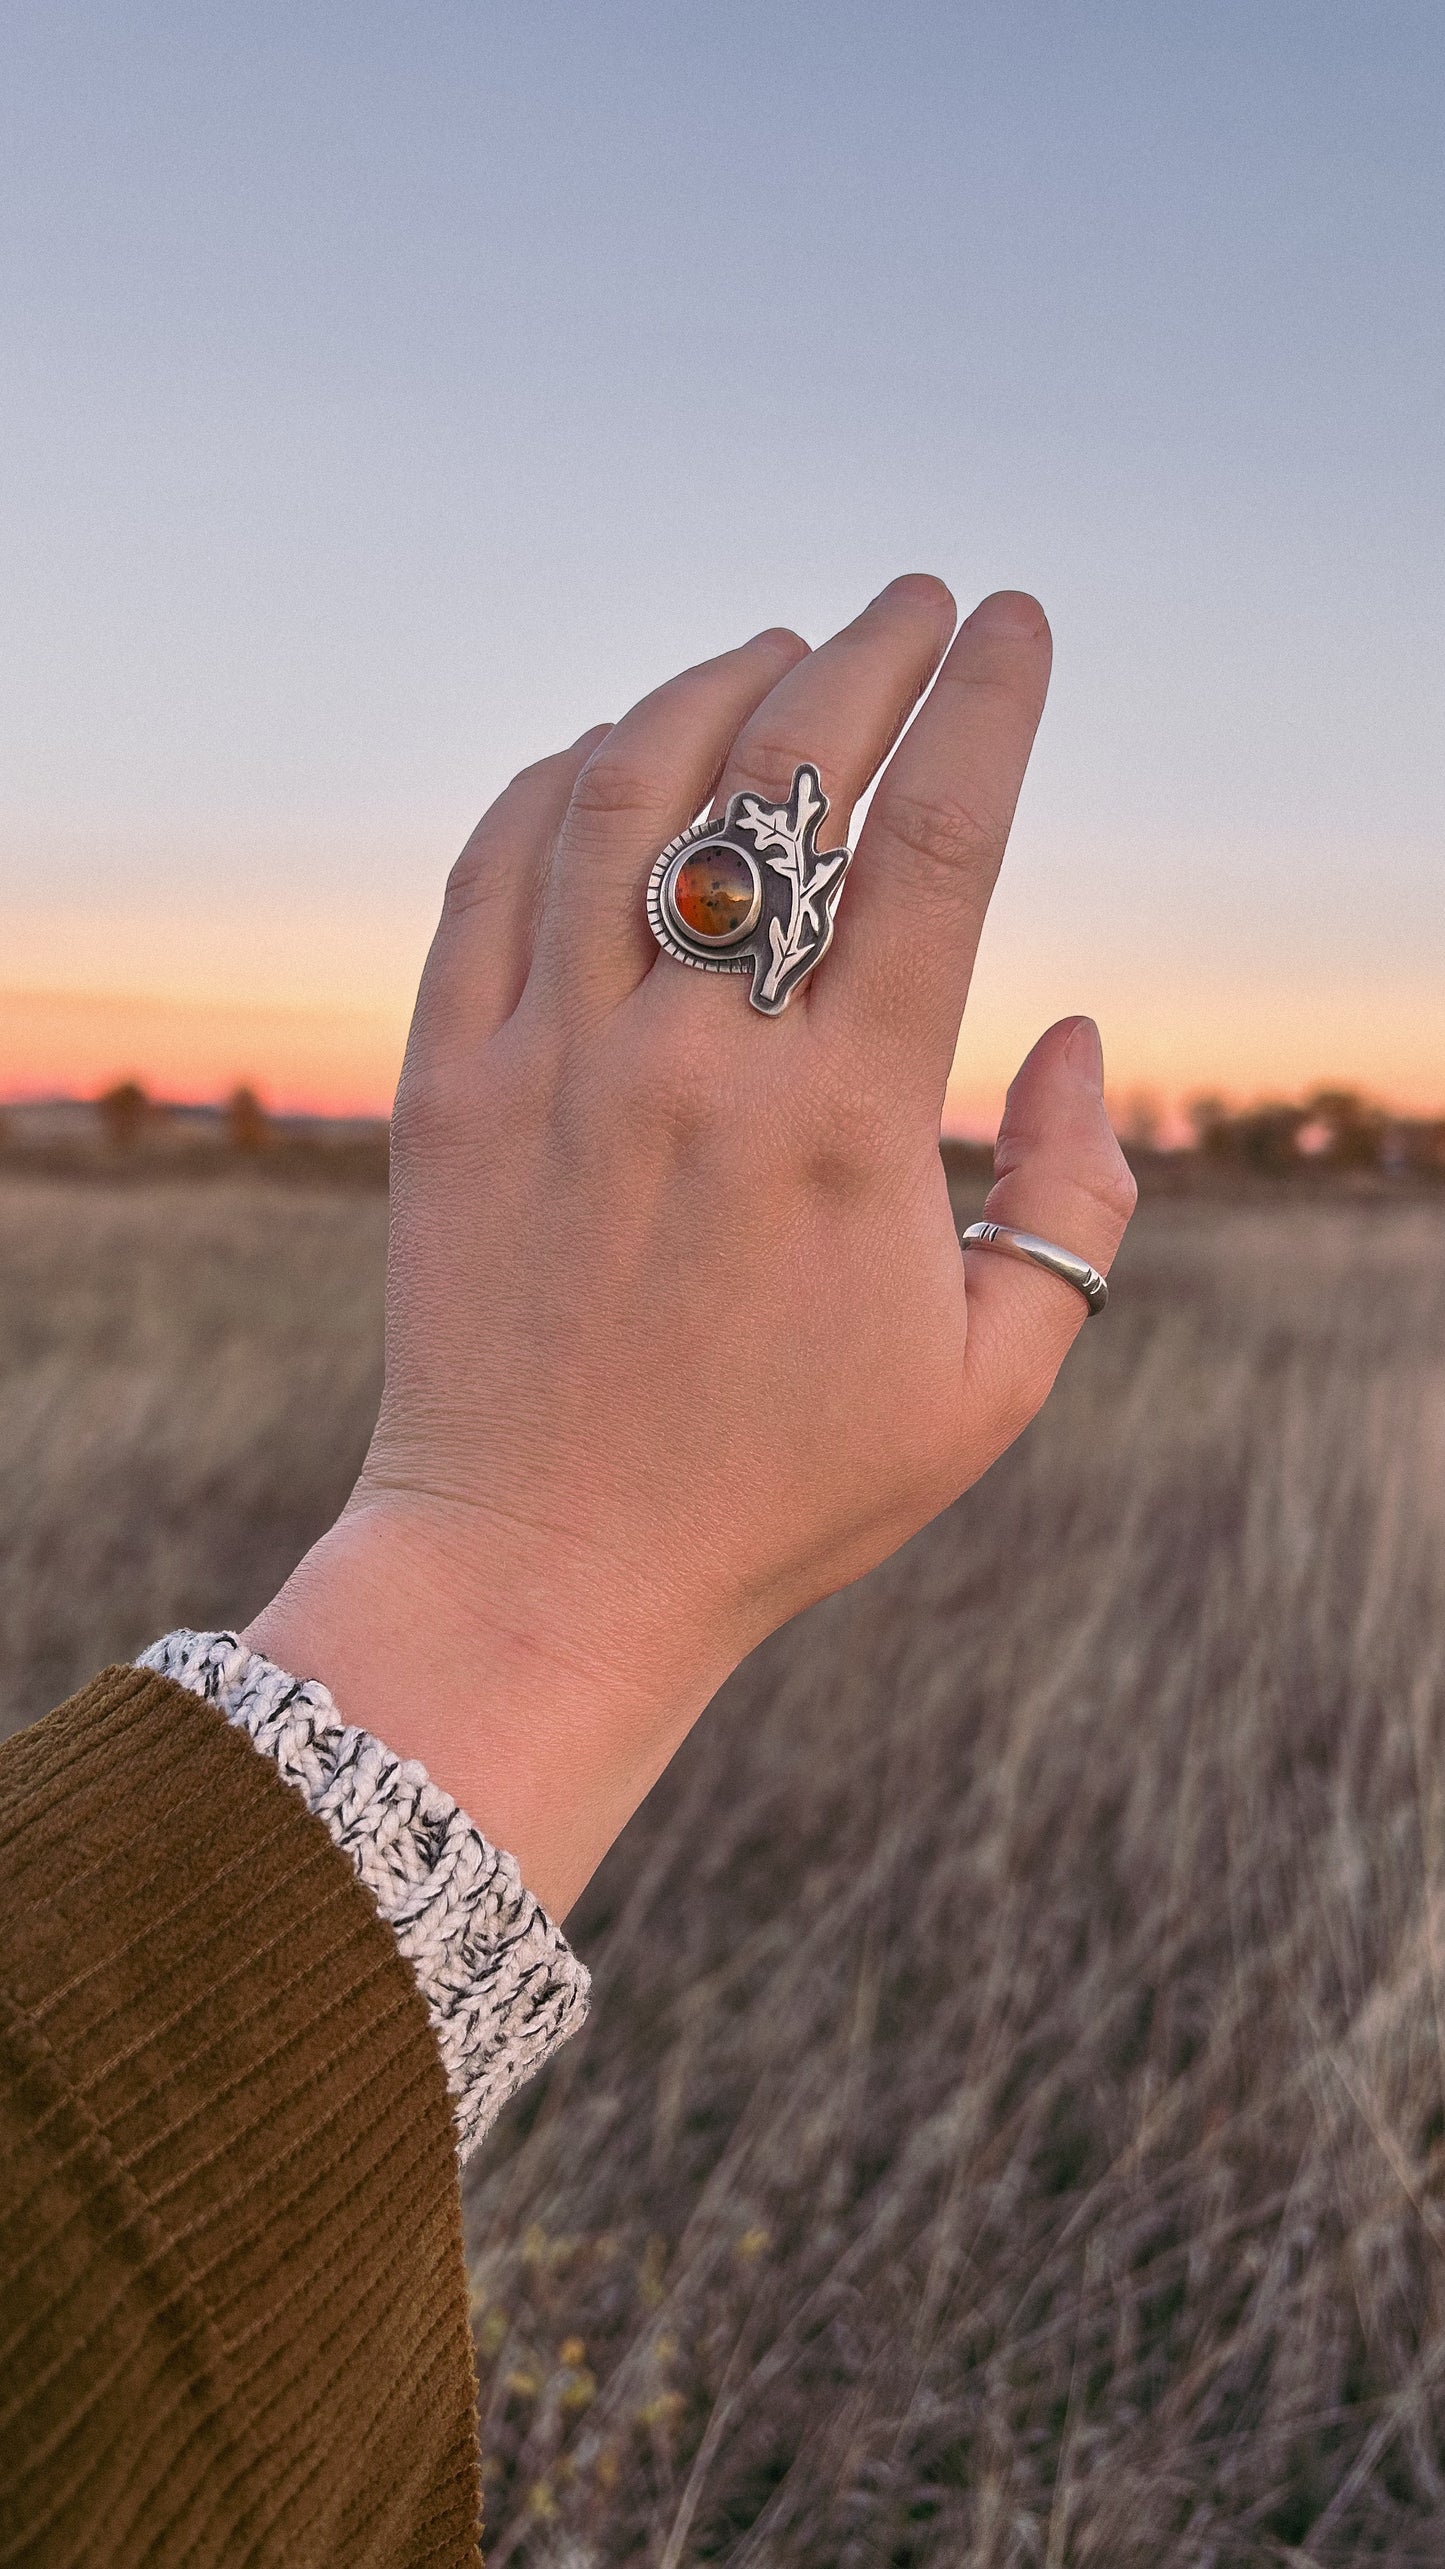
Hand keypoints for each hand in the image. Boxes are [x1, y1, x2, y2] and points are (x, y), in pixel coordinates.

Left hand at [248, 578, 1135, 1914]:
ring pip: (622, 790)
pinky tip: (610, 751)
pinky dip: (555, 780)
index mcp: (842, 1124)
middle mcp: (691, 1064)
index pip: (937, 844)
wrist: (541, 1572)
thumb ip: (1077, 1204)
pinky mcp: (446, 1087)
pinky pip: (492, 871)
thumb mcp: (989, 1383)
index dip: (990, 702)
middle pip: (784, 779)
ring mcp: (551, 1062)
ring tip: (770, 651)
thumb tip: (1082, 1033)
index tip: (1016, 622)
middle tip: (913, 601)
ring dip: (710, 686)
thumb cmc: (779, 1490)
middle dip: (866, 653)